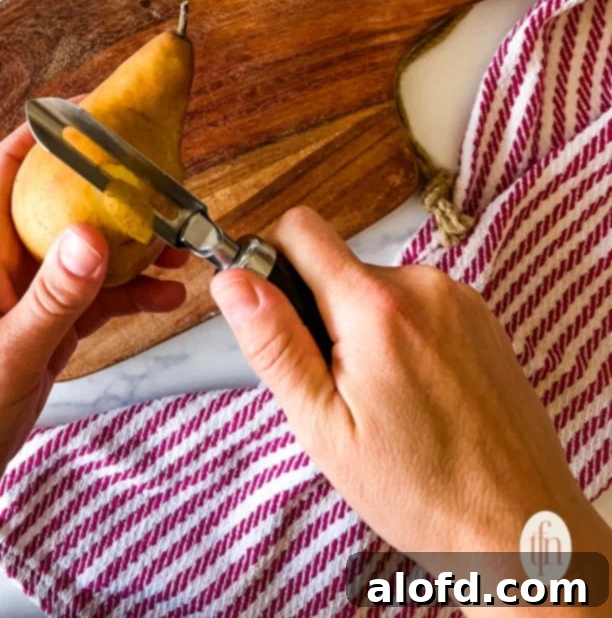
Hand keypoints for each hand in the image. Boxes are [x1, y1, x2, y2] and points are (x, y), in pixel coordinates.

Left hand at [0, 120, 187, 545]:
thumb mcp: (5, 358)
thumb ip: (51, 298)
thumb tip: (94, 234)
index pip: (9, 169)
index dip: (45, 132)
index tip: (96, 109)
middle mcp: (7, 267)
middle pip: (61, 205)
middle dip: (112, 189)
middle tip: (165, 180)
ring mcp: (27, 300)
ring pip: (87, 254)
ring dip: (132, 247)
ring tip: (182, 247)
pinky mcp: (43, 333)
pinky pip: (93, 299)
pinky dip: (128, 294)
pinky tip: (166, 297)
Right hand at [212, 206, 605, 558]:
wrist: (520, 524)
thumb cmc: (422, 491)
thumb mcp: (324, 428)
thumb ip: (275, 344)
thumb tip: (232, 280)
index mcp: (376, 308)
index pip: (300, 228)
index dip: (272, 262)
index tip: (277, 316)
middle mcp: (422, 286)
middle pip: (337, 266)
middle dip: (323, 316)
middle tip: (340, 391)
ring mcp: (458, 297)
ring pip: (375, 288)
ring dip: (364, 329)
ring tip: (385, 401)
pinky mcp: (480, 315)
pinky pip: (415, 303)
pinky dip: (403, 336)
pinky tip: (417, 394)